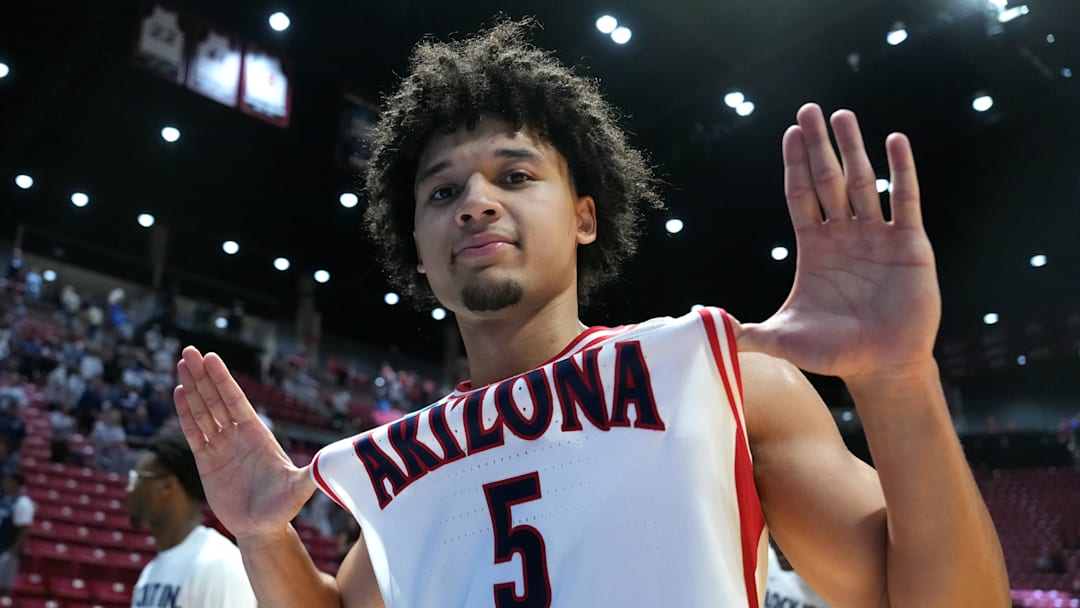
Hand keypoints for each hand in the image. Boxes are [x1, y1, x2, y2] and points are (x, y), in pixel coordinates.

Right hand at [175, 346, 314, 539]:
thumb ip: (310, 476)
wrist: (262, 527)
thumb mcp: (298, 490)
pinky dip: (186, 414)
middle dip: (203, 376)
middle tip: (189, 350)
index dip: (223, 380)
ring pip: (203, 411)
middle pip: (217, 399)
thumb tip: (328, 465)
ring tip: (182, 364)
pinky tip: (179, 393)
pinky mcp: (206, 461)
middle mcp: (238, 435)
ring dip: (192, 388)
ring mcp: (221, 446)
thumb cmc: (283, 507)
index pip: (236, 401)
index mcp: (257, 435)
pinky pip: (194, 432)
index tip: (212, 358)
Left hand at [734, 103, 940, 381]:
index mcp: (814, 248)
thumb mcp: (783, 340)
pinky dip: (900, 170)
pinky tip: (894, 141)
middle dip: (818, 145)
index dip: (794, 165)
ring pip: (864, 182)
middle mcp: (844, 235)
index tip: (789, 133)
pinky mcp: (909, 244)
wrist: (883, 366)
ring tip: (843, 115)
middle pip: (828, 180)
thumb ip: (748, 333)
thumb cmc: (834, 353)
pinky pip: (905, 199)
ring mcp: (877, 236)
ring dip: (854, 148)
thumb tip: (705, 328)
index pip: (800, 196)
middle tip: (810, 108)